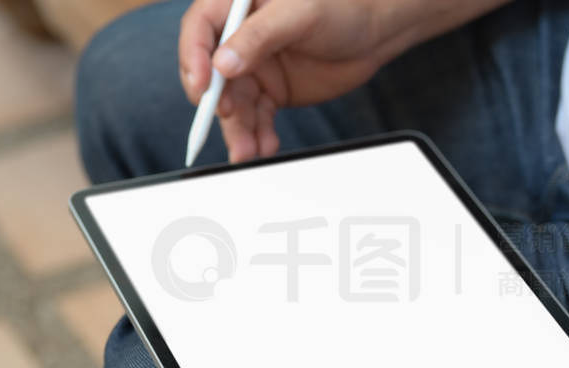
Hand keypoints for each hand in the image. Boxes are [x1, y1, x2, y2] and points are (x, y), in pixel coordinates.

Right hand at [179, 0, 512, 162]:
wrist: (374, 33)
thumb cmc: (341, 8)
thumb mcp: (300, 14)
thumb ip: (260, 37)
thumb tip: (223, 65)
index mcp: (236, 6)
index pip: (201, 30)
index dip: (195, 58)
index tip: (203, 86)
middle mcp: (239, 38)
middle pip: (213, 74)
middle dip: (217, 103)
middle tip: (228, 121)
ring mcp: (254, 67)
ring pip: (234, 102)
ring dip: (237, 128)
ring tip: (247, 151)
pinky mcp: (271, 92)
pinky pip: (256, 117)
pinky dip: (257, 135)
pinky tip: (264, 147)